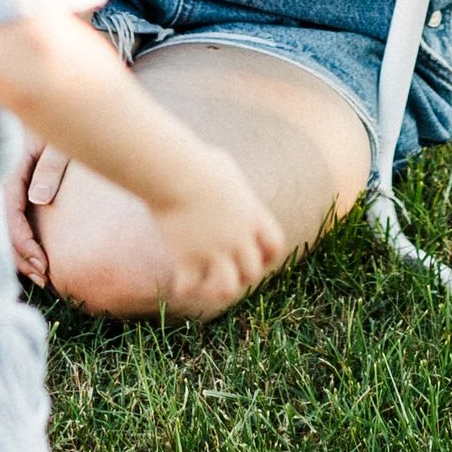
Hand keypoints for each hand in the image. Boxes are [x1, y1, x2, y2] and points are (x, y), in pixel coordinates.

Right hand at [5, 140, 69, 285]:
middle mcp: (4, 183)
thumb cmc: (60, 126)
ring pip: (3, 230)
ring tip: (42, 277)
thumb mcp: (59, 144)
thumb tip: (38, 199)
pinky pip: (12, 222)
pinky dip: (20, 244)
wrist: (56, 111)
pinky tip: (34, 259)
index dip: (23, 242)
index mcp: (11, 170)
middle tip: (45, 279)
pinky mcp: (15, 193)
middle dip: (21, 257)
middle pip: (2, 228)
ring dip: (20, 255)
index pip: (10, 214)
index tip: (43, 263)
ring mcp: (8, 189)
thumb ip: (50, 168)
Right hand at [150, 148, 284, 317]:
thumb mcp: (225, 168)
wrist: (175, 171)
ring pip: (228, 290)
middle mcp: (238, 238)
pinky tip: (178, 279)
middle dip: (241, 275)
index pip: (276, 246)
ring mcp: (213, 251)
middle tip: (222, 268)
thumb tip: (224, 180)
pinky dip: (183, 288)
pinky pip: (188, 288)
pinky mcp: (186, 258)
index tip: (251, 252)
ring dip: (217, 290)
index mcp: (251, 216)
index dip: (267, 254)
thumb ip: (231, 184)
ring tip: (204, 283)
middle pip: (253, 273)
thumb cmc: (197, 161)